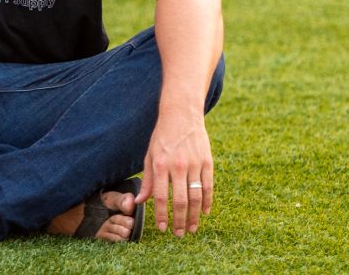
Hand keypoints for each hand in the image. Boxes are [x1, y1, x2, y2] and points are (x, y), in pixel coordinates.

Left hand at [136, 112, 213, 236]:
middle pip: (180, 201)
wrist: (182, 114)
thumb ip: (146, 180)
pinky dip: (208, 202)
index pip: (160, 197)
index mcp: (160, 165)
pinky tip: (205, 213)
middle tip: (178, 234)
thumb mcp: (149, 155)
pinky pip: (209, 186)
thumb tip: (139, 202)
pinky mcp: (207, 161)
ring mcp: (194, 163)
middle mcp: (178, 166)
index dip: (161, 215)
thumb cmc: (162, 136)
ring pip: (196, 197)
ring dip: (194, 216)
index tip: (162, 229)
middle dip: (179, 221)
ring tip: (191, 229)